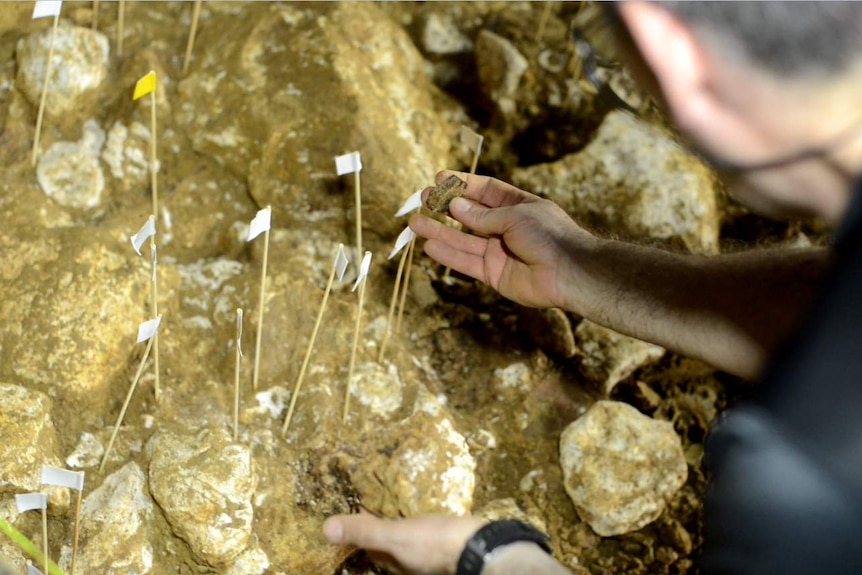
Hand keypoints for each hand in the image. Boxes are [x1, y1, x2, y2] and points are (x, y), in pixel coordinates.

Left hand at [323, 513, 484, 574]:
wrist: (481, 547)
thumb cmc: (435, 544)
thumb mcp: (396, 536)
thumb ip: (365, 532)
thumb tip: (325, 529)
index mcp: (395, 563)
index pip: (370, 547)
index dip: (362, 527)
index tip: (359, 504)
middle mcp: (411, 563)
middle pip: (391, 543)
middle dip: (385, 523)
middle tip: (380, 497)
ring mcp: (431, 554)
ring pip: (412, 536)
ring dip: (407, 520)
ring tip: (404, 498)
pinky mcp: (449, 542)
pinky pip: (433, 530)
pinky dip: (428, 518)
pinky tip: (432, 504)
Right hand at [410, 171, 596, 309]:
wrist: (569, 272)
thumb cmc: (549, 235)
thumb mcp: (515, 216)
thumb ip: (482, 215)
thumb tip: (454, 206)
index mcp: (518, 206)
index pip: (485, 190)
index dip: (463, 184)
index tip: (440, 178)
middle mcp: (506, 227)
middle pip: (470, 215)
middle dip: (445, 207)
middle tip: (422, 198)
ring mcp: (499, 251)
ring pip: (462, 240)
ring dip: (439, 231)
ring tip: (414, 222)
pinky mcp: (494, 274)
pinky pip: (466, 263)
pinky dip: (448, 255)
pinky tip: (429, 246)